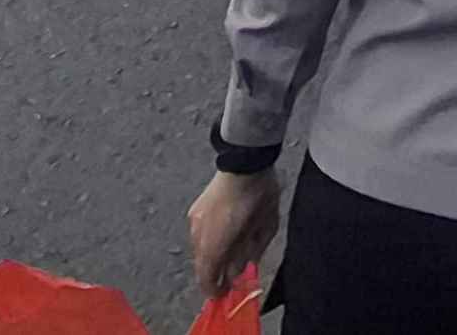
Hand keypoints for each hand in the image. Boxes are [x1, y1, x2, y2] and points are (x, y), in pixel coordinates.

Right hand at [189, 168, 282, 299]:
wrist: (245, 163)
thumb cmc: (260, 198)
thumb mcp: (263, 230)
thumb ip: (249, 254)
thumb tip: (237, 272)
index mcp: (216, 244)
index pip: (208, 279)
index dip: (215, 290)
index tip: (224, 294)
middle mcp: (199, 236)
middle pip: (202, 266)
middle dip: (216, 272)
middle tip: (230, 274)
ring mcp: (194, 222)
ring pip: (199, 250)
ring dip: (212, 255)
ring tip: (231, 249)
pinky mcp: (194, 211)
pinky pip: (198, 235)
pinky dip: (209, 240)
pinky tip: (224, 232)